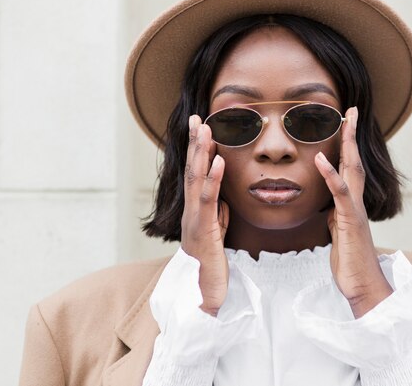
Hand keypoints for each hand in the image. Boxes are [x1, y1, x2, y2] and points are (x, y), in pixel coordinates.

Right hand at [181, 115, 229, 316]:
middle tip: (197, 118)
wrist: (205, 292)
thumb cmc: (212, 262)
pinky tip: (218, 161)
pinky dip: (212, 179)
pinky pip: (208, 200)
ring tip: (206, 130)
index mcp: (196, 209)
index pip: (196, 174)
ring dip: (201, 153)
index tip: (201, 126)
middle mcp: (191, 210)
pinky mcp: (203, 230)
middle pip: (191, 171)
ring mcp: (194, 219)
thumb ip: (217, 210)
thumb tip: (221, 193)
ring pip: (196, 181)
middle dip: (194, 143)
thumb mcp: (217, 230)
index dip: (197, 149)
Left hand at [314, 107, 392, 318]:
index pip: (348, 168)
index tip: (344, 123)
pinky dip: (330, 174)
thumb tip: (328, 210)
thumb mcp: (337, 234)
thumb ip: (335, 217)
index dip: (346, 145)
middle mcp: (356, 202)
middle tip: (352, 110)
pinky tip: (320, 157)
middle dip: (352, 134)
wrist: (362, 286)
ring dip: (348, 144)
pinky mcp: (350, 221)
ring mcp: (355, 210)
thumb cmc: (350, 261)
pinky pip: (340, 193)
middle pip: (354, 161)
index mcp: (350, 204)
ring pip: (352, 170)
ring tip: (346, 120)